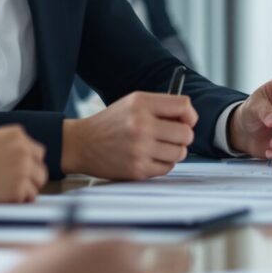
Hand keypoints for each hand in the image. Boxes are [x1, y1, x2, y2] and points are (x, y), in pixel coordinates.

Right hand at [0, 125, 45, 204]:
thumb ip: (6, 147)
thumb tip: (19, 162)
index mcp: (16, 134)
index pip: (36, 151)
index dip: (27, 164)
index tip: (17, 172)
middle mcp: (24, 150)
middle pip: (40, 168)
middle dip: (30, 179)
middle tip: (13, 187)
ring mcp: (23, 170)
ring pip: (36, 185)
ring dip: (24, 191)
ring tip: (2, 193)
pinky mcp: (18, 189)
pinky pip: (26, 199)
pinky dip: (16, 201)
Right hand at [63, 91, 195, 178]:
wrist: (82, 144)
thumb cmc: (111, 123)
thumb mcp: (133, 103)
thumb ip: (160, 107)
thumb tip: (190, 120)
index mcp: (141, 104)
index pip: (184, 106)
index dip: (190, 116)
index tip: (185, 122)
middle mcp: (141, 124)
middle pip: (186, 133)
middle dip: (182, 137)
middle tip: (170, 137)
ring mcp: (139, 149)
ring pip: (180, 153)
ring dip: (174, 152)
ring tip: (159, 148)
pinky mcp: (137, 169)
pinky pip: (167, 168)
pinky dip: (163, 164)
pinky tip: (150, 158)